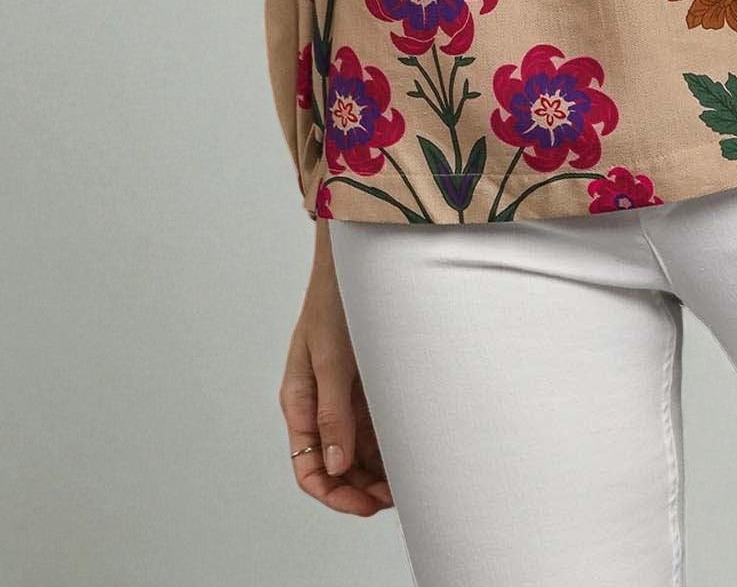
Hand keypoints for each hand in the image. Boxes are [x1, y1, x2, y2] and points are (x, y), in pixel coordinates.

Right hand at [279, 223, 394, 513]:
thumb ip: (332, 412)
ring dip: (379, 469)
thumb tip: (336, 466)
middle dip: (362, 487)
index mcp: (300, 402)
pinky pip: (376, 426)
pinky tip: (412, 450)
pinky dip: (391, 443)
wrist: (362, 255)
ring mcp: (344, 395)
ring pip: (359, 450)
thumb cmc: (336, 299)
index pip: (308, 468)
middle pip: (336, 466)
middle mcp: (320, 405)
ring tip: (410, 478)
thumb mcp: (331, 357)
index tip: (367, 504)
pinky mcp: (367, 383)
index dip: (335, 494)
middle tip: (396, 496)